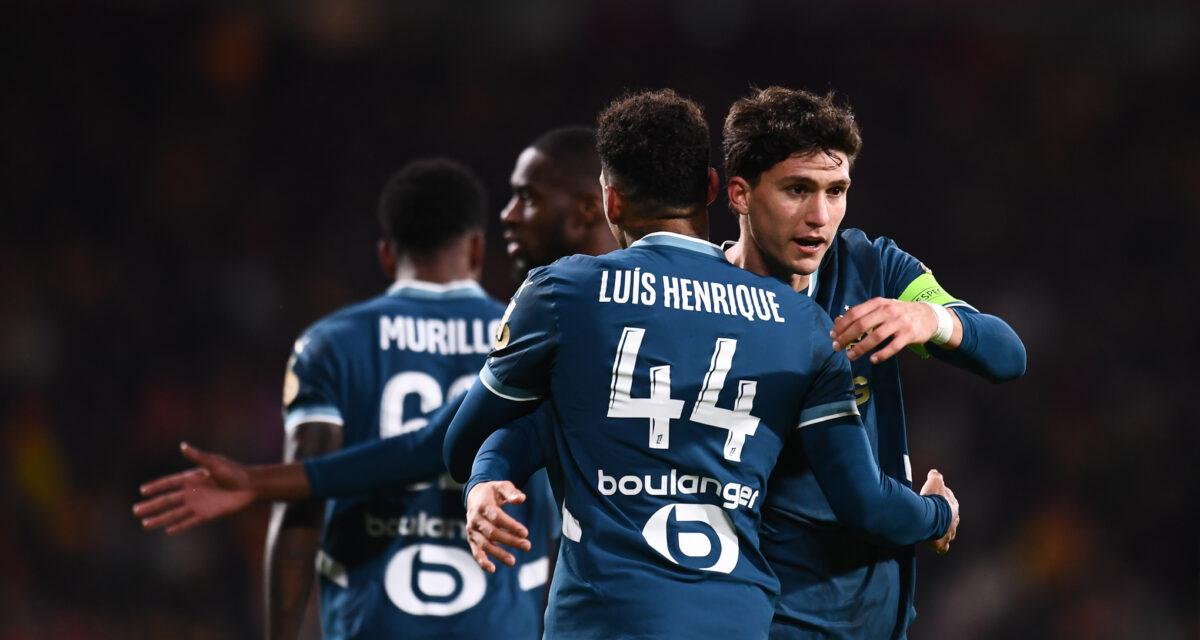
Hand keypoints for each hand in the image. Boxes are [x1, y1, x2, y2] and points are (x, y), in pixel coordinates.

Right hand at [132, 442, 256, 534]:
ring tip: (145, 525)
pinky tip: (168, 530)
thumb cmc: (234, 472)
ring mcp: (198, 504)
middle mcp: (192, 492)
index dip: (156, 487)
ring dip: (160, 518)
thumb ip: (198, 457)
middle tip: (135, 511)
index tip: (142, 491)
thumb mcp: (215, 463)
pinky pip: (189, 521)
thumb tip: (182, 446)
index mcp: (192, 478)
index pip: (169, 483)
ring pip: (175, 513)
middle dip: (152, 505)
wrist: (250, 486)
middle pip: (167, 500)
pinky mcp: (207, 514)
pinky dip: (179, 526)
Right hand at [465, 481, 530, 572]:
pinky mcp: (472, 539)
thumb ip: (511, 492)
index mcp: (483, 505)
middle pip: (492, 532)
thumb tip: (521, 499)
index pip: (496, 517)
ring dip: (498, 554)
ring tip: (513, 561)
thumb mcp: (502, 486)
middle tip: (527, 546)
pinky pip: (476, 552)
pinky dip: (482, 561)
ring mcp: (472, 531)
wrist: (475, 496)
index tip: (525, 533)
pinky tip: (492, 569)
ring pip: (485, 545)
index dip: (510, 525)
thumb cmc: (493, 492)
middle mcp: (475, 519)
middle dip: (510, 540)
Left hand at [831, 298, 951, 363]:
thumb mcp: (882, 308)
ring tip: (850, 356)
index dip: (842, 325)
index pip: (855, 313)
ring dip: (860, 348)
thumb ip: (862, 313)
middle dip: (846, 337)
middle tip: (837, 347)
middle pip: (862, 325)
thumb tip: (838, 321)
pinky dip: (882, 354)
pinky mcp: (909, 335)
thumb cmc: (899, 313)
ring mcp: (899, 322)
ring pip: (876, 336)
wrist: (928, 315)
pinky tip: (872, 360)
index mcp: (879, 303)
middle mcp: (888, 311)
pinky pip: (893, 347)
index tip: (832, 335)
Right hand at [919, 469, 958, 554]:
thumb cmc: (932, 499)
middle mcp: (954, 521)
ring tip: (933, 530)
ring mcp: (949, 534)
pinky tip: (934, 545)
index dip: (942, 502)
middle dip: (944, 518)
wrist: (928, 517)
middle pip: (951, 520)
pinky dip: (939, 546)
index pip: (950, 503)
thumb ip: (935, 476)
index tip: (934, 500)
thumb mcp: (934, 481)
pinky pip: (942, 548)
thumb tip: (934, 472)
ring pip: (948, 534)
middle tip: (933, 516)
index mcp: (953, 507)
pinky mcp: (942, 545)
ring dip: (942, 532)